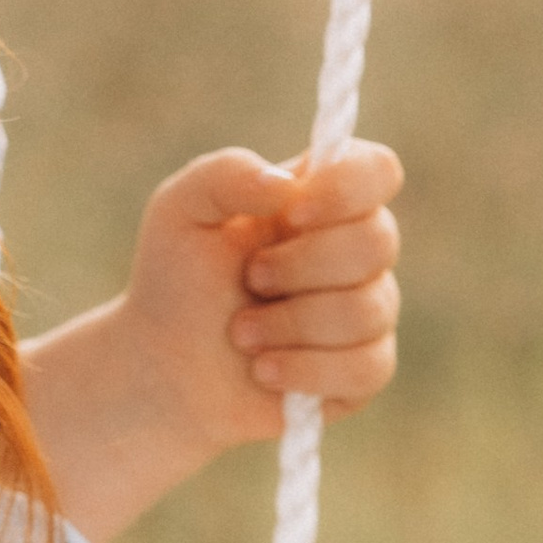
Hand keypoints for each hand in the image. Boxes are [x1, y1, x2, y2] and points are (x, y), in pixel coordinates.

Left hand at [154, 141, 403, 437]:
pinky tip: (264, 371)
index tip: (292, 214)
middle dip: (302, 266)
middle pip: (379, 240)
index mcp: (317, 200)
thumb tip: (286, 186)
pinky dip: (306, 370)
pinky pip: (368, 368)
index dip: (347, 188)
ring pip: (370, 309)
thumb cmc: (176, 282)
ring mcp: (365, 312)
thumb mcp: (179, 210)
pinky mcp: (362, 371)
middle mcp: (351, 251)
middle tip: (250, 279)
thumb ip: (226, 173)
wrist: (163, 368)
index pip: (377, 170)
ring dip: (292, 323)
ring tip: (242, 333)